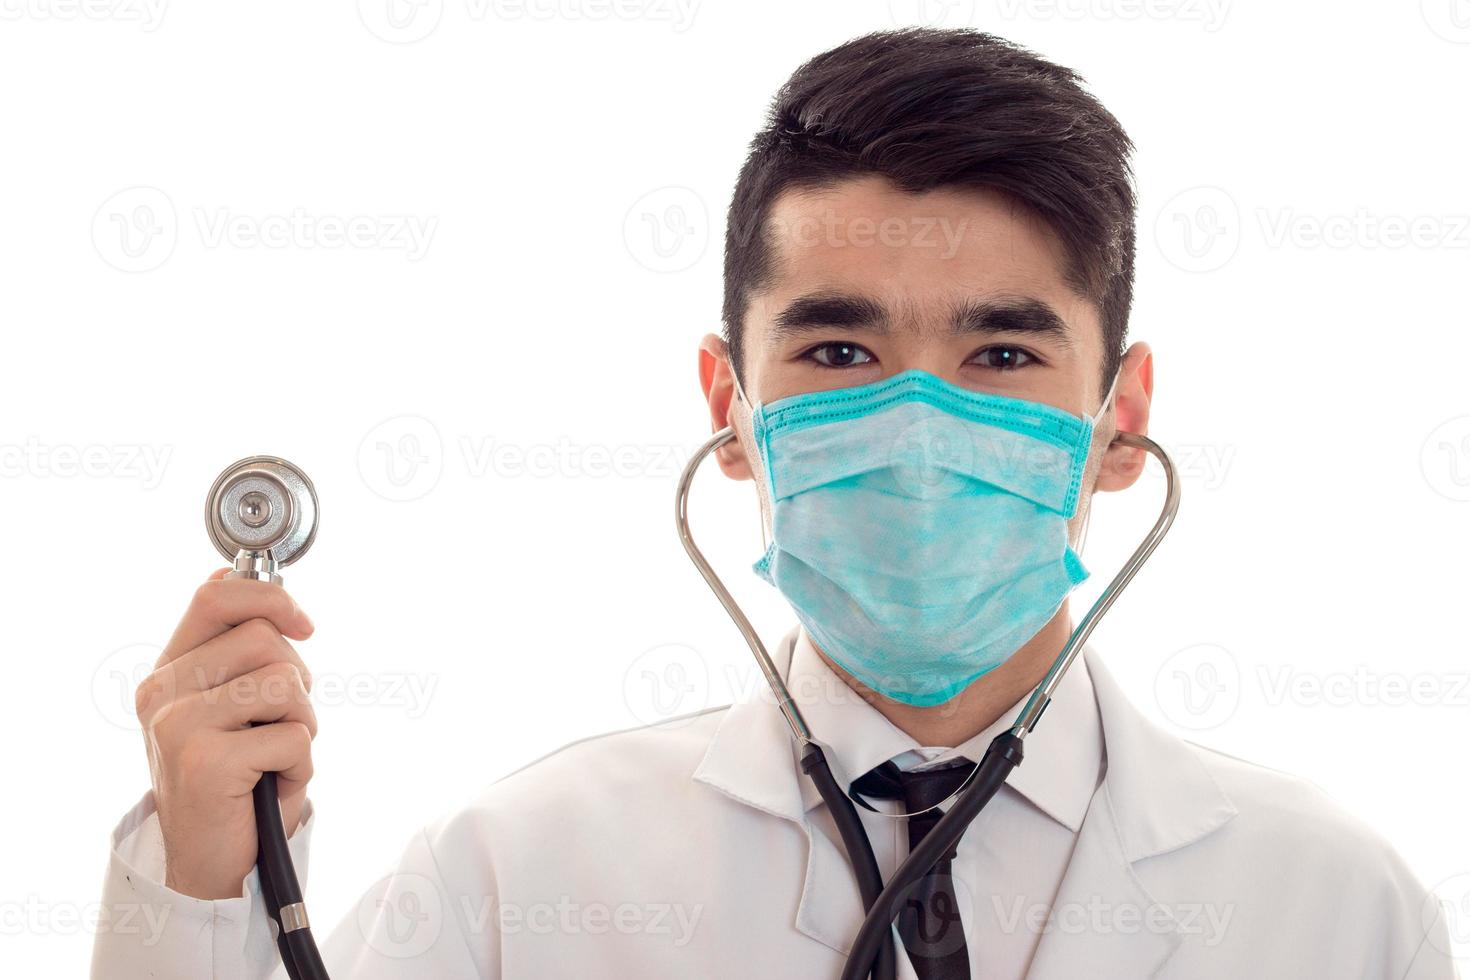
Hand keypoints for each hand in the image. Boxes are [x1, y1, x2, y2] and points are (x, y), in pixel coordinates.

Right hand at [135, 569, 317, 899]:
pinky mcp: (205, 762)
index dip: (271, 597)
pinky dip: (303, 766)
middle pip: (265, 639)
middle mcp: (162, 692)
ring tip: (276, 755)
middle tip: (280, 724)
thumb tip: (247, 580)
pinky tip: (274, 786)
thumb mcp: (231, 705)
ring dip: (303, 724)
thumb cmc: (236, 778)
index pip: (215, 595)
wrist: (214, 861)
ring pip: (286, 684)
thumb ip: (236, 649)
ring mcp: (178, 726)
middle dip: (297, 681)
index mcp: (169, 670)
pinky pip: (294, 737)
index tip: (304, 625)